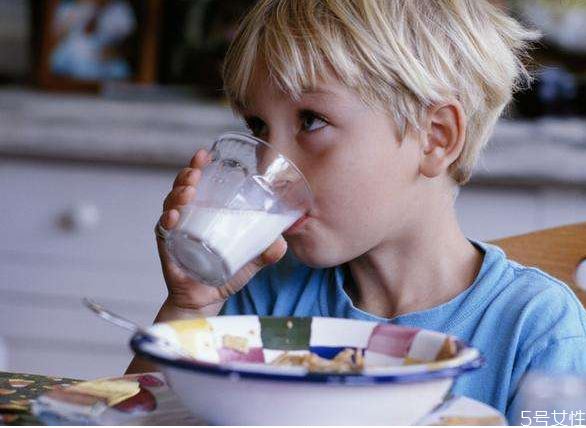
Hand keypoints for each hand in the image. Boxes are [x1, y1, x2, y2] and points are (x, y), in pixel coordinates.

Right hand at [156, 149, 287, 312]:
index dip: (198, 166)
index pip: (199, 183)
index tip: (204, 153)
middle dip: (186, 175)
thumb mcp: (250, 261)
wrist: (206, 300)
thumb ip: (266, 253)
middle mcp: (187, 217)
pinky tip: (174, 216)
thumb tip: (282, 244)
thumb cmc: (225, 274)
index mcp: (204, 212)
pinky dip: (168, 221)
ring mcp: (175, 231)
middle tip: (195, 171)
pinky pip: (163, 230)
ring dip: (177, 193)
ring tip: (188, 190)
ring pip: (171, 204)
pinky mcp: (167, 247)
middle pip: (182, 188)